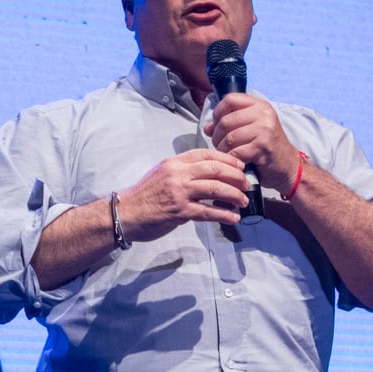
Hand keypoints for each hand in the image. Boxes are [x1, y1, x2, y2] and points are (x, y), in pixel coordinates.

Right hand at [116, 148, 248, 240]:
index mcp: (175, 162)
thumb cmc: (144, 196)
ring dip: (234, 195)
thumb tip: (206, 174)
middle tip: (247, 184)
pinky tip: (233, 217)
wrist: (125, 213)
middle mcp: (178, 173)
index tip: (240, 166)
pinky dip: (224, 214)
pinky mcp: (180, 211)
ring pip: (215, 188)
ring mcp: (179, 192)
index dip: (227, 159)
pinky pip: (208, 211)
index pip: (206, 154)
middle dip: (236, 176)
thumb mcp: (162, 174)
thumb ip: (183, 172)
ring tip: (244, 201)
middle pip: (215, 169)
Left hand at [208, 93, 302, 195]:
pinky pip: (236, 152)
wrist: (288, 166)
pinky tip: (235, 160)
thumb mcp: (252, 128)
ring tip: (226, 153)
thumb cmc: (267, 147)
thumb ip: (230, 123)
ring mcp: (264, 130)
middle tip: (219, 144)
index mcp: (260, 105)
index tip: (216, 124)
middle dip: (217, 135)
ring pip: (229, 137)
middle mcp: (263, 114)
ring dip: (222, 148)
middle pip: (226, 120)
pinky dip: (231, 158)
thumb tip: (207, 127)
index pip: (230, 99)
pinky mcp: (263, 146)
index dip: (218, 112)